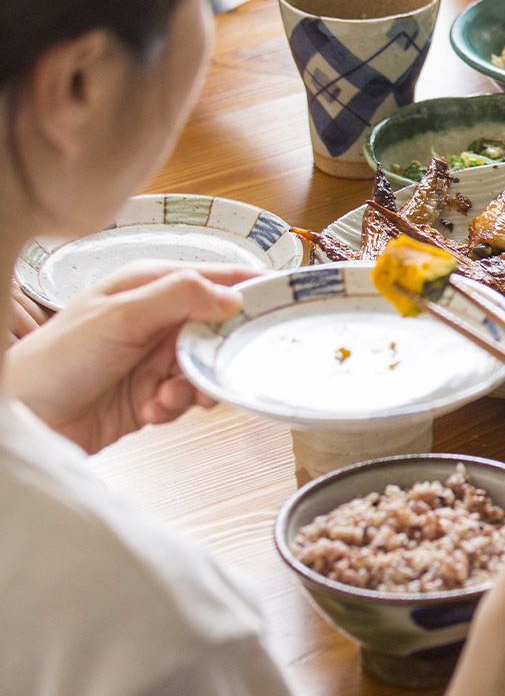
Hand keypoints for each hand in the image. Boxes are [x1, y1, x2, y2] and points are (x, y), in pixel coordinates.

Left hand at [3, 263, 253, 452]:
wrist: (24, 418)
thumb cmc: (55, 359)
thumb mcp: (119, 317)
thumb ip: (179, 298)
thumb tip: (234, 297)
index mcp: (152, 285)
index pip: (220, 278)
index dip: (255, 291)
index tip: (287, 306)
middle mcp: (158, 317)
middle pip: (222, 329)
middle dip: (222, 354)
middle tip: (213, 371)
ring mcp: (156, 356)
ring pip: (209, 367)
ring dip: (194, 387)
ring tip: (167, 397)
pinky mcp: (153, 392)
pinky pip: (188, 398)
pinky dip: (175, 408)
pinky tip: (150, 410)